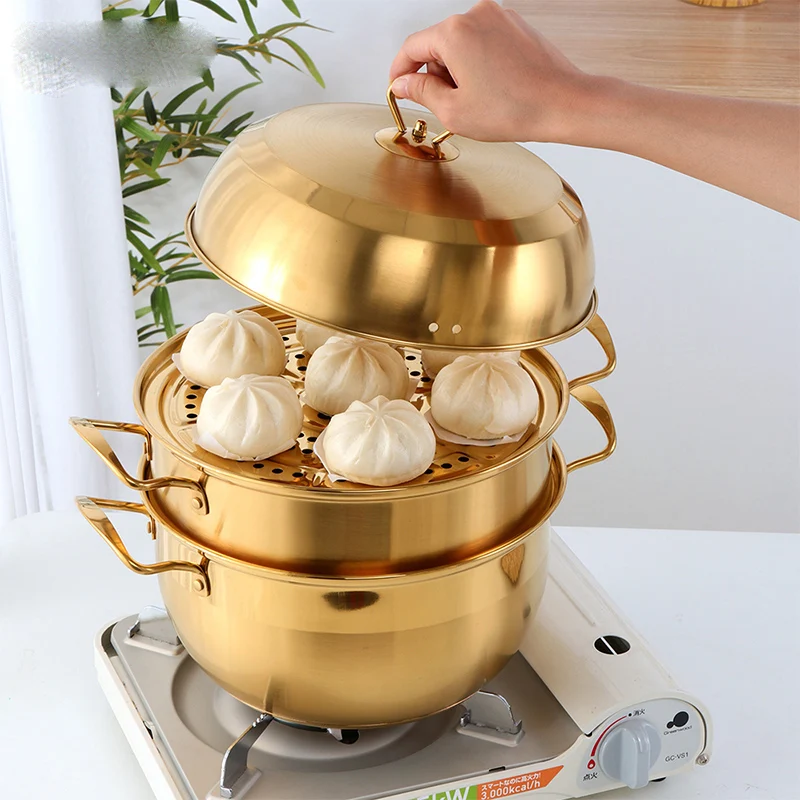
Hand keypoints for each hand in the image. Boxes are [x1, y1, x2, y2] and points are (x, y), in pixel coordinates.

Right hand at [389, 0, 593, 142]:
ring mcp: (499, 17)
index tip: (397, 87)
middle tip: (446, 106)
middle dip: (435, 74)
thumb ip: (421, 92)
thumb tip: (404, 84)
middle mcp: (476, 15)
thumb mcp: (454, 111)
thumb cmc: (515, 108)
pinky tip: (492, 90)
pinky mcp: (516, 26)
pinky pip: (484, 43)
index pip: (411, 47)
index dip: (399, 71)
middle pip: (437, 44)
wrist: (562, 104)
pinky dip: (479, 64)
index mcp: (455, 32)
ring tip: (476, 101)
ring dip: (458, 71)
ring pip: (461, 44)